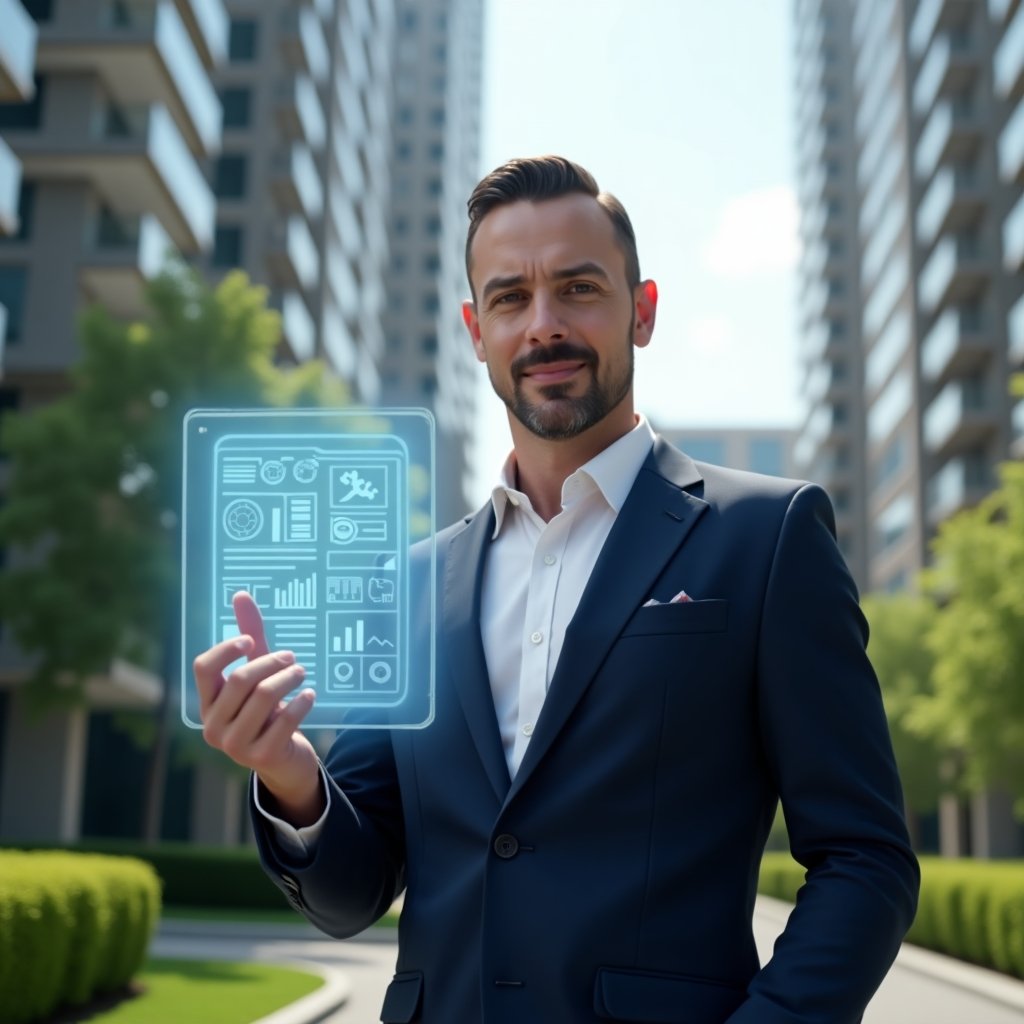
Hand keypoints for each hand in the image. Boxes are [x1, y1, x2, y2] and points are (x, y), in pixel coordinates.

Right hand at [193, 591, 324, 825]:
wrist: (283, 761)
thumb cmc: (267, 711)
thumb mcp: (258, 675)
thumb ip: (249, 637)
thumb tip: (241, 594)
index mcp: (207, 703)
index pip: (203, 667)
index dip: (226, 649)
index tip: (251, 641)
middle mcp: (213, 725)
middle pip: (240, 679)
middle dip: (270, 662)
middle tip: (292, 657)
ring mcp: (235, 745)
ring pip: (263, 697)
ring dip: (288, 679)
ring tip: (301, 672)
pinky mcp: (261, 757)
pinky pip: (284, 720)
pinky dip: (301, 703)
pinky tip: (309, 696)